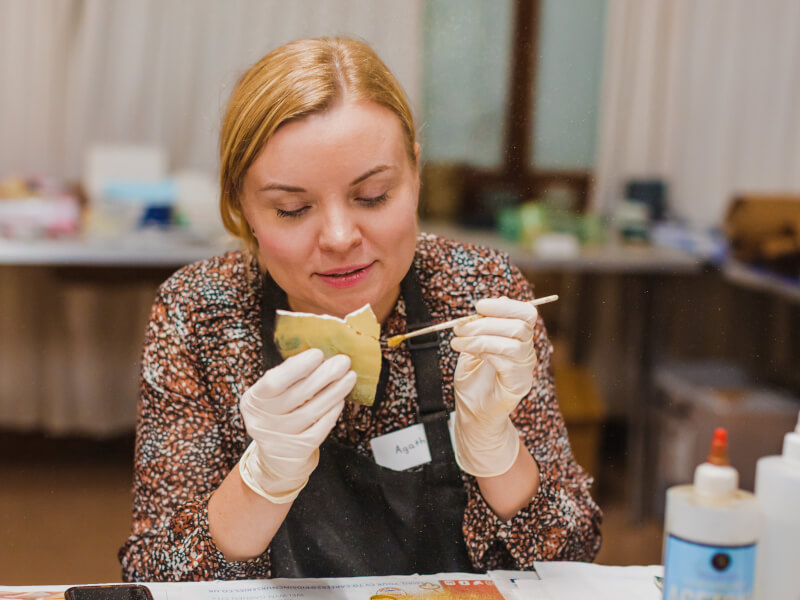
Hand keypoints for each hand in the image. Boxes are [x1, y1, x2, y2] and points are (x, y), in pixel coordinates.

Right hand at [238, 348, 355, 502]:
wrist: (278, 458)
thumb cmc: (280, 416)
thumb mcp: (274, 396)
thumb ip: (289, 378)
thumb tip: (319, 357)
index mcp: (254, 400)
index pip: (273, 381)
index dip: (297, 367)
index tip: (318, 354)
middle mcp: (262, 421)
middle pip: (297, 395)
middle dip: (324, 376)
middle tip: (343, 362)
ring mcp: (279, 439)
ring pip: (311, 412)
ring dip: (334, 392)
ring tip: (349, 377)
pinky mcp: (296, 451)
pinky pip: (320, 429)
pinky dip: (332, 412)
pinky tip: (340, 400)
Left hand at [450, 297, 538, 476]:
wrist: (472, 411)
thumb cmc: (474, 377)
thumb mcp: (474, 345)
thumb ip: (484, 325)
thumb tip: (498, 300)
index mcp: (519, 337)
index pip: (526, 313)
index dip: (504, 306)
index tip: (479, 306)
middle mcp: (527, 350)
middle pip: (519, 326)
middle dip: (485, 322)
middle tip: (459, 327)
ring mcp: (525, 368)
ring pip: (512, 343)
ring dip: (479, 338)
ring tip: (457, 342)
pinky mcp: (519, 383)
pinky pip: (506, 361)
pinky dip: (483, 352)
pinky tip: (467, 354)